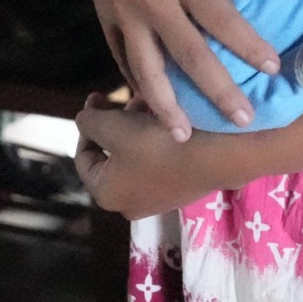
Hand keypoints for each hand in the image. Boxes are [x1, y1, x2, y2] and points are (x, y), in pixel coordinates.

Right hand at [74, 0, 290, 139]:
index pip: (222, 19)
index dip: (248, 45)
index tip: (273, 68)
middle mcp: (154, 3)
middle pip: (189, 56)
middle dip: (217, 91)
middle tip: (242, 120)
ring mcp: (125, 15)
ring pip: (147, 69)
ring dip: (165, 105)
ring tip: (182, 136)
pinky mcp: (105, 18)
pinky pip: (121, 58)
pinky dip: (136, 83)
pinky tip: (148, 106)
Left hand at [75, 92, 228, 218]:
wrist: (219, 155)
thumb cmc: (157, 142)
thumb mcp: (114, 126)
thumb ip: (89, 122)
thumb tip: (84, 120)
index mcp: (106, 194)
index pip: (84, 157)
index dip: (87, 124)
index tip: (98, 97)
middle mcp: (129, 203)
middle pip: (112, 156)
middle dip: (116, 123)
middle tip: (126, 98)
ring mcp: (158, 199)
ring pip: (137, 156)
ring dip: (137, 128)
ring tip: (150, 103)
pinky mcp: (182, 188)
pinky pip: (160, 161)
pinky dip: (157, 139)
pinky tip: (168, 119)